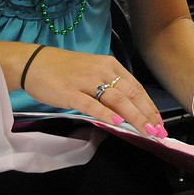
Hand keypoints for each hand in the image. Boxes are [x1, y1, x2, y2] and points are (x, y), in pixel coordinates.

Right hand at [21, 46, 165, 136]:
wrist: (34, 63)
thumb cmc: (64, 70)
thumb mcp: (93, 72)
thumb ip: (109, 88)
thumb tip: (128, 110)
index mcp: (110, 65)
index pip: (136, 88)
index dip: (149, 106)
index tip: (159, 121)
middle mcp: (102, 71)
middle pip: (131, 95)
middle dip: (147, 115)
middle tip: (157, 131)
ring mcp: (87, 82)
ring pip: (117, 100)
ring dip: (134, 117)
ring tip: (145, 130)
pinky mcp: (71, 93)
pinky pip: (92, 105)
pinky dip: (106, 114)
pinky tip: (118, 123)